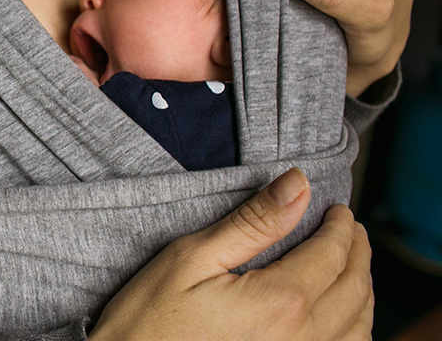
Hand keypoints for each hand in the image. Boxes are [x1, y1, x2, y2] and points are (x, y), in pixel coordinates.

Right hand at [90, 169, 372, 340]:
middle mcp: (304, 340)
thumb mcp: (192, 258)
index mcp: (280, 302)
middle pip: (355, 290)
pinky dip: (354, 331)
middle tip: (350, 230)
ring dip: (362, 292)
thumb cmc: (149, 321)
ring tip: (351, 267)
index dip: (339, 226)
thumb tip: (298, 185)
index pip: (332, 254)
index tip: (337, 209)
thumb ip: (252, 223)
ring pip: (359, 329)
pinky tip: (341, 318)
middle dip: (358, 253)